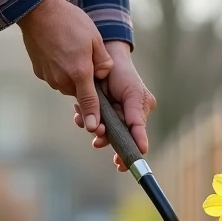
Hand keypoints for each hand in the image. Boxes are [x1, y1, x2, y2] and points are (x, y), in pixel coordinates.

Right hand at [18, 0, 110, 141]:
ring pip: (66, 85)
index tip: (93, 129)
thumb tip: (103, 75)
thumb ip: (102, 61)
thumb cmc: (70, 22)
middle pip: (79, 92)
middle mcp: (62, 79)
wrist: (38, 12)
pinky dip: (60, 69)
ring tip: (71, 52)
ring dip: (72, 76)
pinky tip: (59, 51)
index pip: (89, 101)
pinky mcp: (39, 72)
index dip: (93, 117)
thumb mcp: (94, 38)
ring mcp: (49, 77)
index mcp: (79, 72)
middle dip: (85, 84)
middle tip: (86, 62)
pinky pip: (55, 77)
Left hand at [73, 41, 155, 171]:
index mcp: (139, 114)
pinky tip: (78, 112)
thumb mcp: (133, 95)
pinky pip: (88, 120)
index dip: (128, 154)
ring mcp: (110, 114)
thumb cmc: (123, 73)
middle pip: (116, 138)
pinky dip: (83, 118)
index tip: (121, 164)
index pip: (135, 139)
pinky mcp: (95, 109)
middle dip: (105, 139)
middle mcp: (125, 116)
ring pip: (100, 131)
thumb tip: (143, 145)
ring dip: (93, 127)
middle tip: (97, 142)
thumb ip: (136, 118)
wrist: (105, 55)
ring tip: (85, 120)